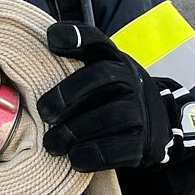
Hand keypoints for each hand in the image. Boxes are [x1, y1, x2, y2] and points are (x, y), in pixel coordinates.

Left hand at [37, 22, 171, 172]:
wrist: (155, 127)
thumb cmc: (112, 97)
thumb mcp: (99, 73)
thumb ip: (72, 62)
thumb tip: (40, 44)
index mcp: (114, 60)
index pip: (97, 41)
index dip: (77, 36)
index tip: (52, 40)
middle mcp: (130, 80)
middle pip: (100, 77)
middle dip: (67, 95)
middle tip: (44, 113)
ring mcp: (139, 111)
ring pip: (108, 116)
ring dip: (73, 131)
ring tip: (52, 144)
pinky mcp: (141, 142)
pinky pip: (116, 150)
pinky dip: (90, 155)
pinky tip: (74, 158)